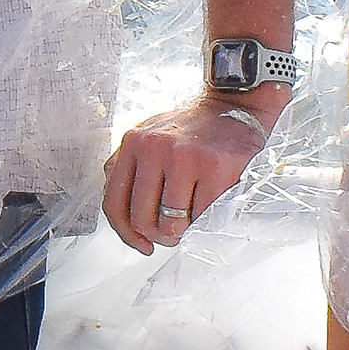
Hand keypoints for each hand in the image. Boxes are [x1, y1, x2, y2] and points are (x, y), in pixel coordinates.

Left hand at [101, 93, 276, 253]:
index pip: (114, 202)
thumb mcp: (149, 136)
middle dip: (159, 236)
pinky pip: (203, 216)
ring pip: (171, 222)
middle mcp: (153, 148)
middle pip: (142, 218)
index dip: (126, 233)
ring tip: (193, 220)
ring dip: (183, 231)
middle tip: (173, 233)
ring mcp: (184, 157)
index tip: (142, 244)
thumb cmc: (194, 128)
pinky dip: (206, 222)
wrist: (234, 104)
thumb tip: (120, 209)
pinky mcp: (215, 167)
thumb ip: (128, 167)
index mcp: (133, 143)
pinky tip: (210, 210)